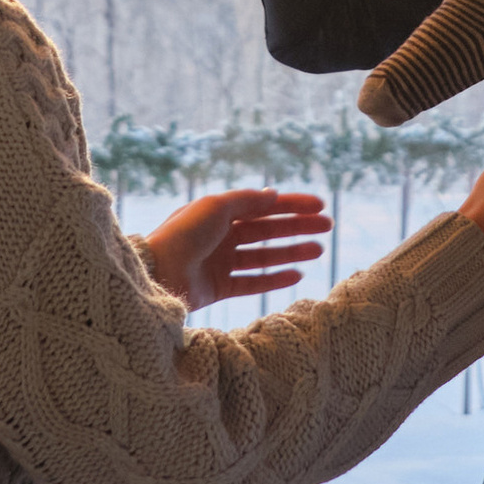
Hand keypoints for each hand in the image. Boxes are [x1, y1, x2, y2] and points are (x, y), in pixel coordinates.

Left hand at [142, 189, 332, 309]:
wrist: (157, 273)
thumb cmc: (183, 235)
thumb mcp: (216, 207)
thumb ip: (246, 201)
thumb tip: (273, 195)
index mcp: (218, 212)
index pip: (262, 206)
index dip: (291, 205)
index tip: (319, 206)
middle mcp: (220, 236)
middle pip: (266, 229)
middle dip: (297, 227)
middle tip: (327, 227)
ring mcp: (220, 262)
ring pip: (263, 256)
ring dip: (291, 252)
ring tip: (318, 250)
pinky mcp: (218, 288)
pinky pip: (252, 282)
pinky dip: (274, 278)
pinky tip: (297, 275)